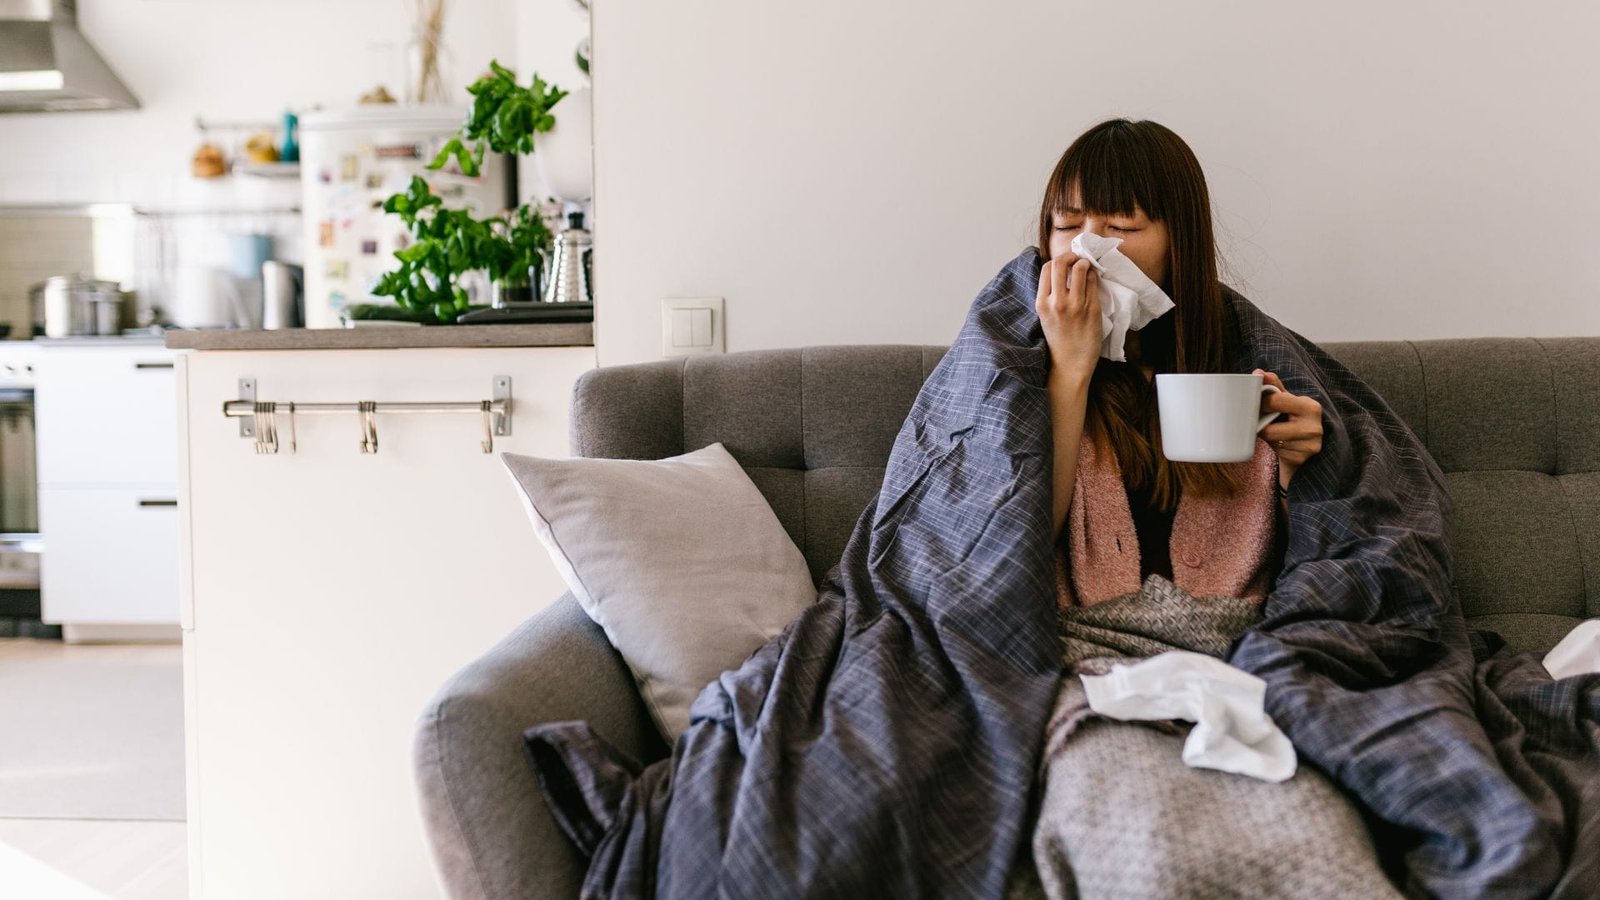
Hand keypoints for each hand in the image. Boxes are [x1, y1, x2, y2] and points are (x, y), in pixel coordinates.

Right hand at [1036, 254, 1100, 380]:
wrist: (1070, 364)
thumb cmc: (1058, 340)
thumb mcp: (1045, 316)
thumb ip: (1049, 295)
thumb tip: (1060, 271)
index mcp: (1042, 303)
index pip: (1047, 268)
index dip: (1057, 260)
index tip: (1065, 262)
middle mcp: (1057, 302)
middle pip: (1061, 263)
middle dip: (1071, 256)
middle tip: (1077, 258)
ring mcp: (1076, 305)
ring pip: (1081, 269)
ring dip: (1085, 263)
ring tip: (1086, 267)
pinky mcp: (1092, 309)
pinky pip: (1093, 282)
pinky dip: (1094, 276)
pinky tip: (1093, 279)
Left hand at [1255, 369, 1322, 489]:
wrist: (1307, 446)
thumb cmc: (1293, 418)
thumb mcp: (1287, 400)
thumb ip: (1273, 385)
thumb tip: (1258, 372)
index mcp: (1310, 406)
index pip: (1274, 401)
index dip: (1261, 404)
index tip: (1259, 405)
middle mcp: (1313, 427)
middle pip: (1269, 428)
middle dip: (1261, 424)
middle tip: (1262, 420)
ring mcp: (1309, 446)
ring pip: (1271, 440)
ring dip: (1266, 436)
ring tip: (1272, 431)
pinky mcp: (1301, 459)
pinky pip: (1276, 452)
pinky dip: (1273, 447)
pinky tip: (1280, 443)